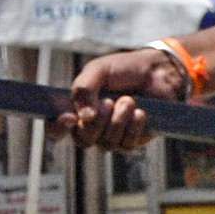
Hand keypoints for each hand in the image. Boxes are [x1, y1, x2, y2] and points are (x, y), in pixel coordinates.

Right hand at [59, 46, 188, 149]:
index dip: (57, 128)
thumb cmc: (125, 69)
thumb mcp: (99, 70)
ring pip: (106, 143)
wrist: (158, 72)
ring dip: (118, 120)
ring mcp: (111, 135)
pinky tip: (141, 112)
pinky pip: (126, 144)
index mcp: (77, 108)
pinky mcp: (131, 141)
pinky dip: (133, 126)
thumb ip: (83, 88)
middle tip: (110, 101)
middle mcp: (91, 126)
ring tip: (129, 100)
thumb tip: (83, 118)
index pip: (56, 128)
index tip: (70, 118)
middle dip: (97, 122)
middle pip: (82, 140)